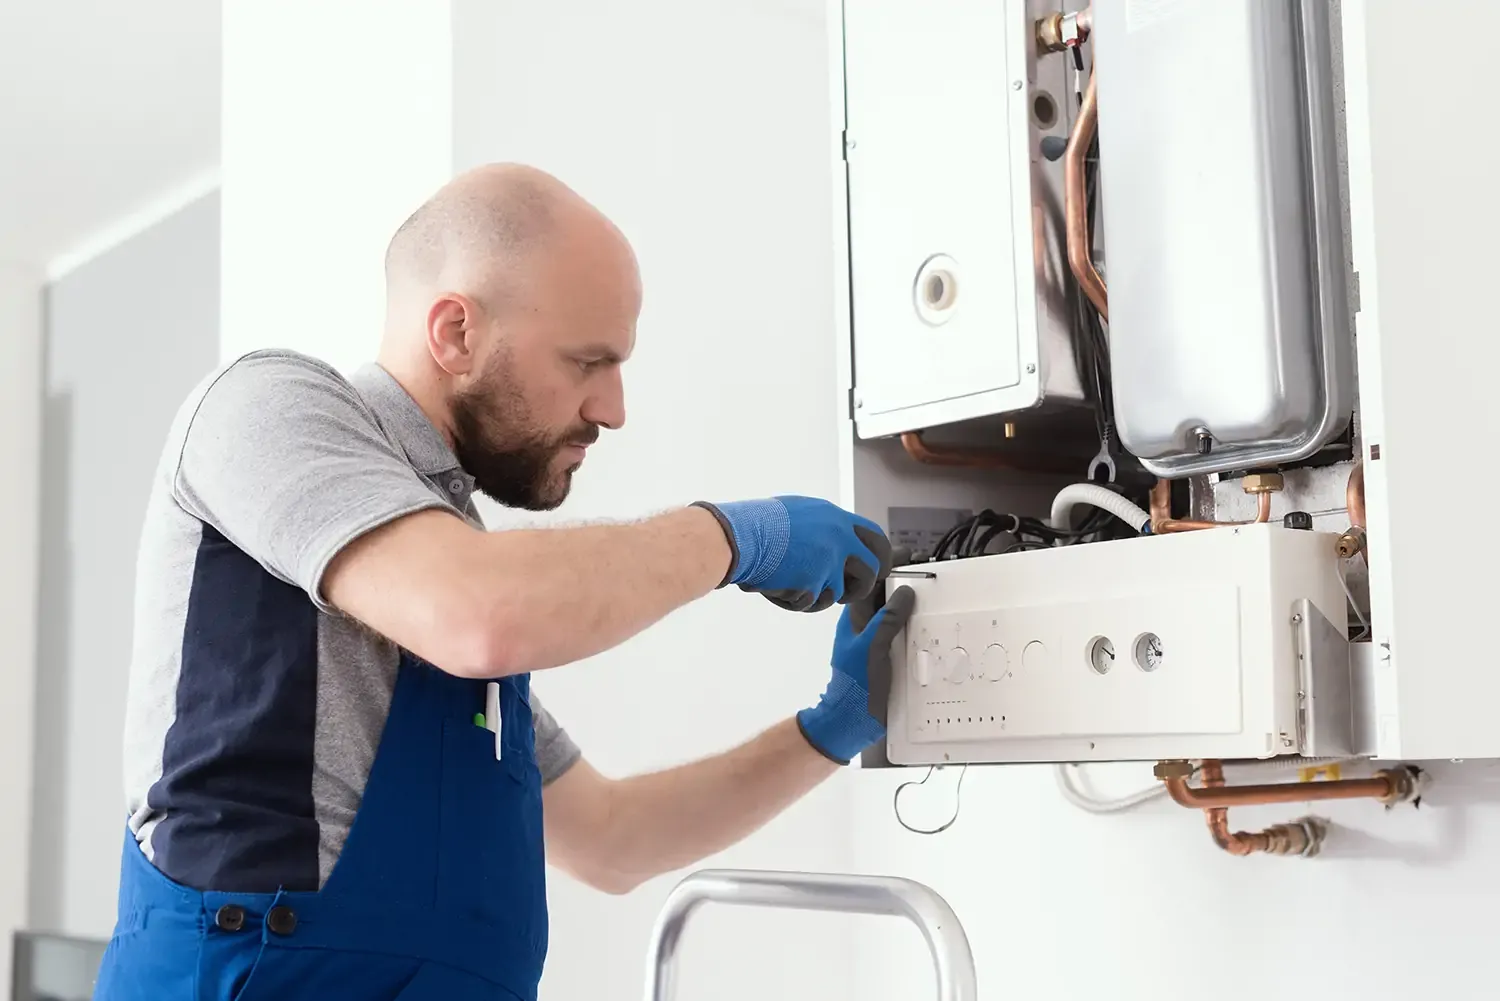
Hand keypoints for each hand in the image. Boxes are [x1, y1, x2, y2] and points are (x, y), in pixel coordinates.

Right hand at [691, 496, 891, 611]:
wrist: (739, 538)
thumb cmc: (759, 524)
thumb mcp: (801, 512)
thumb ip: (825, 526)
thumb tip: (840, 540)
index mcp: (835, 518)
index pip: (875, 537)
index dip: (880, 556)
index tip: (878, 567)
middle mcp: (838, 539)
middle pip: (870, 570)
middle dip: (861, 586)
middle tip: (849, 592)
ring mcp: (828, 563)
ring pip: (838, 593)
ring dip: (820, 595)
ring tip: (793, 583)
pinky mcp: (813, 585)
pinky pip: (813, 603)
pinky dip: (797, 601)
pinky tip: (779, 587)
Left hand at [795, 554, 915, 763]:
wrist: (851, 721)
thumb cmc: (855, 684)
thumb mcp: (872, 647)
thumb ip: (887, 618)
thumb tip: (906, 592)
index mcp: (856, 619)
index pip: (871, 582)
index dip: (888, 565)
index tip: (909, 555)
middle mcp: (866, 627)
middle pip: (886, 595)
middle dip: (906, 580)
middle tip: (929, 570)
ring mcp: (878, 642)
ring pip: (896, 613)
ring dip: (914, 602)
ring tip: (936, 592)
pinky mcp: (889, 657)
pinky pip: (904, 634)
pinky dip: (917, 625)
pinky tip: (933, 624)